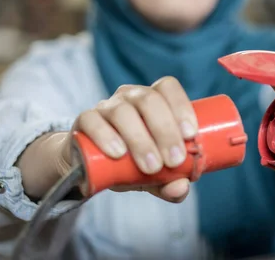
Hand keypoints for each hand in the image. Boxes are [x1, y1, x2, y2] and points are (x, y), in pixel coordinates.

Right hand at [61, 76, 198, 202]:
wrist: (90, 167)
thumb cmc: (131, 162)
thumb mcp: (154, 175)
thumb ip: (170, 182)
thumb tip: (180, 187)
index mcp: (153, 99)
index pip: (167, 88)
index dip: (181, 107)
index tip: (191, 135)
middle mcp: (130, 96)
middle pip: (149, 100)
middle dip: (165, 130)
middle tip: (174, 160)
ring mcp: (106, 106)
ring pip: (123, 112)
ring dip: (140, 139)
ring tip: (151, 167)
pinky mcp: (84, 120)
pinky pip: (91, 120)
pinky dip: (105, 136)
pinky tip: (118, 153)